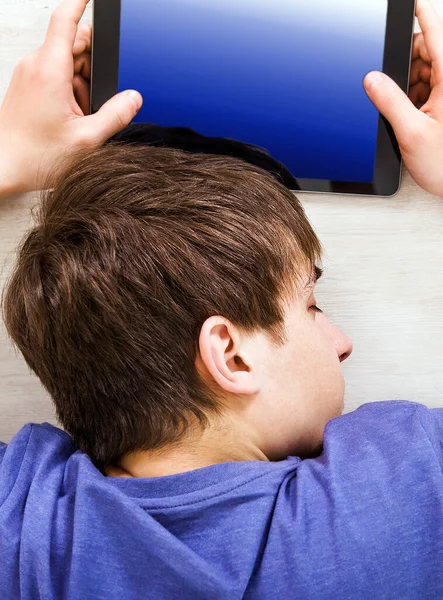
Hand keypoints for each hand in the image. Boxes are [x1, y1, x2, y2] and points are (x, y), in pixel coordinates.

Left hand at [0, 0, 142, 195]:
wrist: (4, 167)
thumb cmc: (35, 156)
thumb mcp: (86, 140)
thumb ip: (115, 116)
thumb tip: (134, 99)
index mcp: (50, 70)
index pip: (66, 19)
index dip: (82, 3)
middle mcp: (37, 66)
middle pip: (74, 44)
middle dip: (93, 66)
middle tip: (95, 99)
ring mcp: (30, 74)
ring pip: (66, 61)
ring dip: (81, 83)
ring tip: (79, 115)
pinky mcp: (28, 85)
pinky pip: (55, 75)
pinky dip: (69, 90)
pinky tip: (70, 116)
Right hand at [364, 0, 442, 197]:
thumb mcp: (412, 133)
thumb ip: (390, 102)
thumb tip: (372, 79)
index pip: (436, 34)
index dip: (421, 13)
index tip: (411, 1)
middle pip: (427, 51)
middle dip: (407, 62)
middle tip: (393, 86)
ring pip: (425, 71)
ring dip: (409, 84)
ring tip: (407, 111)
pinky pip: (427, 89)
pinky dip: (414, 97)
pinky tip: (411, 115)